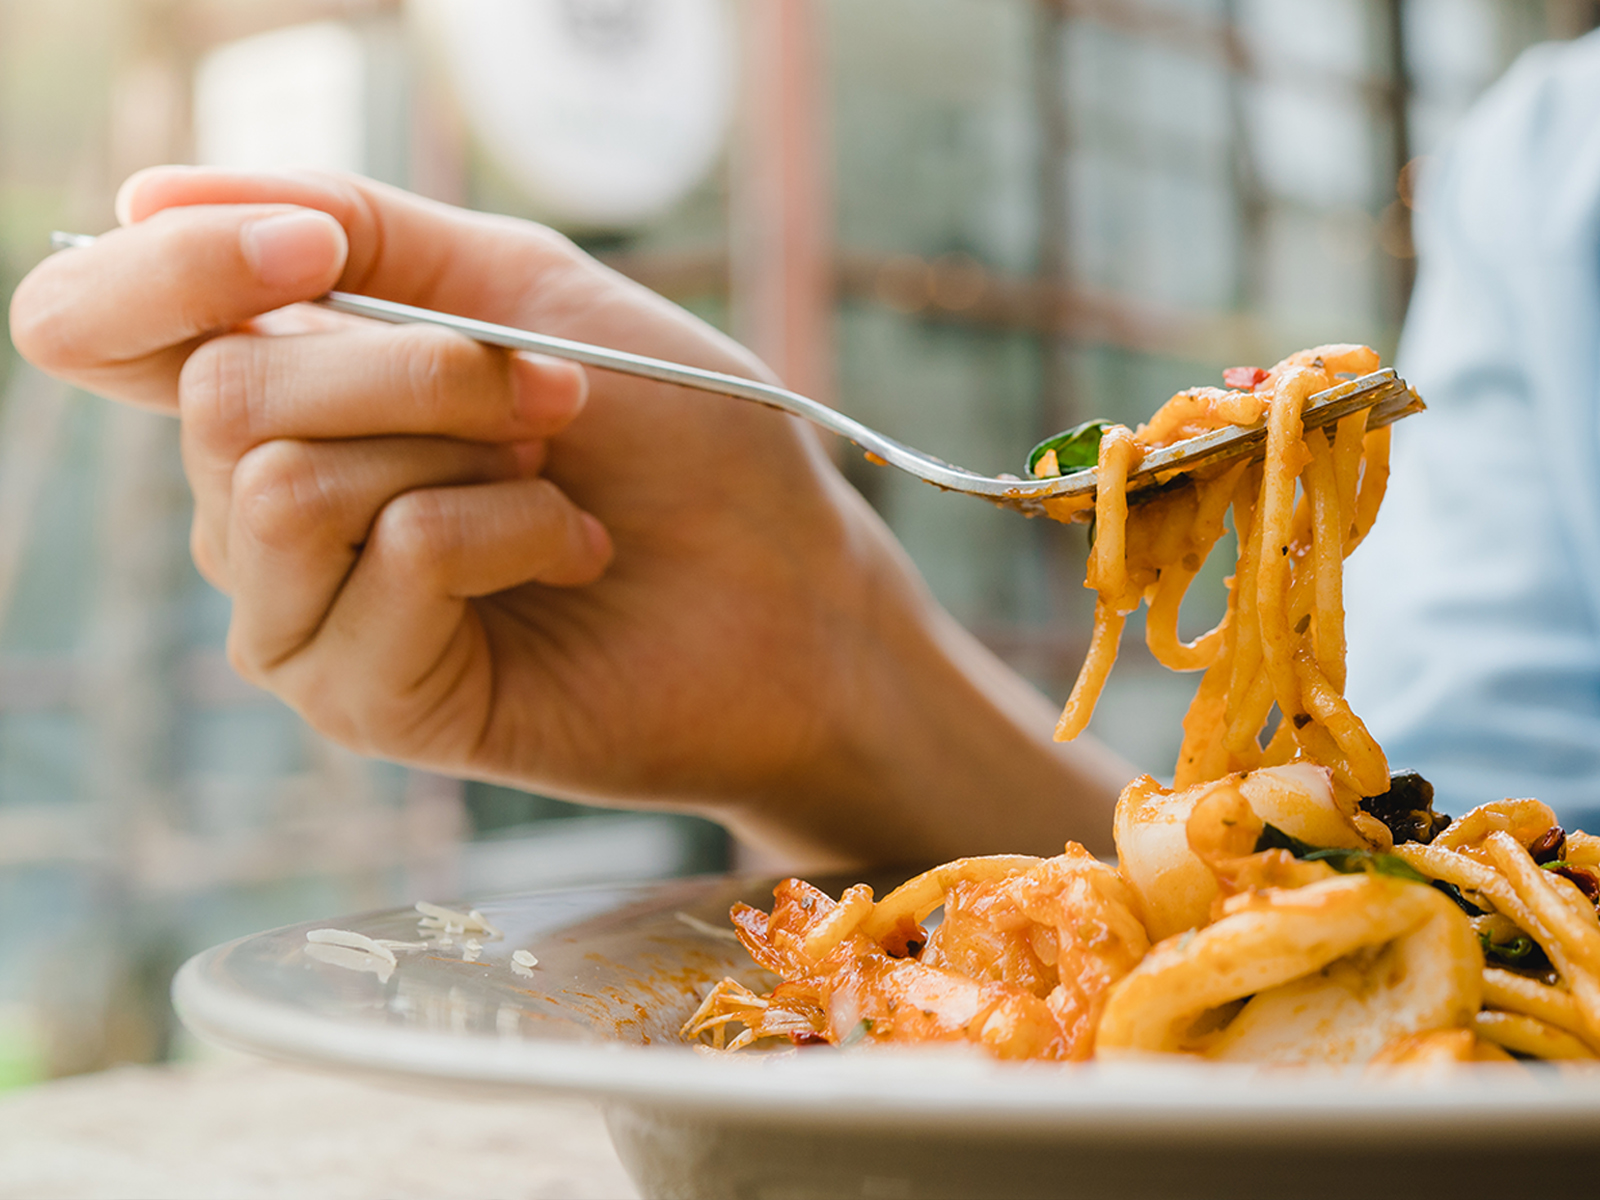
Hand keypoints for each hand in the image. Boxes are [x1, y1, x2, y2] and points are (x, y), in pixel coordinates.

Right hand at [9, 167, 1121, 861]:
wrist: (797, 588)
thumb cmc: (680, 443)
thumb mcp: (526, 288)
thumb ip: (354, 228)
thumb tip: (150, 190)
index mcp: (279, 394)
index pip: (96, 323)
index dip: (170, 269)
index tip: (311, 250)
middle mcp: (254, 507)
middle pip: (221, 391)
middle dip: (420, 364)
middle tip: (553, 401)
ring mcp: (299, 614)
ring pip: (289, 480)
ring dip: (470, 446)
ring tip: (560, 484)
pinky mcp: (366, 699)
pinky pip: (392, 557)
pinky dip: (511, 531)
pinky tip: (571, 562)